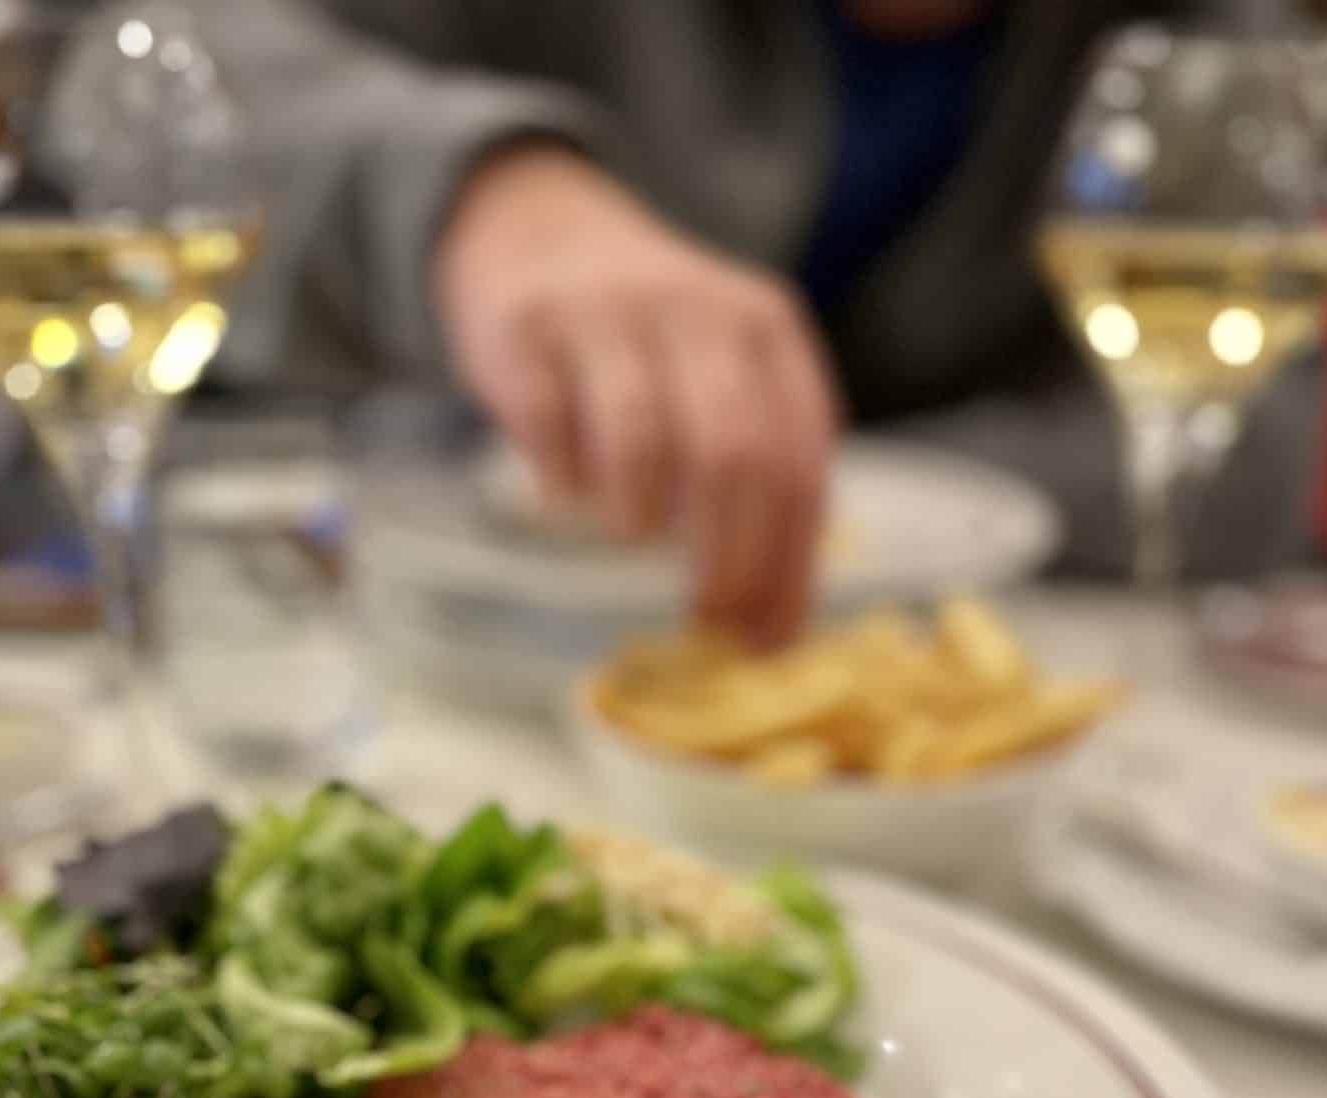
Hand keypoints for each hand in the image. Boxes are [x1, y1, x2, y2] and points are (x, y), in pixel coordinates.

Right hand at [434, 145, 838, 646]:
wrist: (536, 230)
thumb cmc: (645, 343)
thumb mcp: (725, 378)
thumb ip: (760, 480)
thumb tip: (774, 628)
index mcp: (768, 328)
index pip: (799, 460)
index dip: (788, 562)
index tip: (765, 636)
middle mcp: (698, 309)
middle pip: (733, 456)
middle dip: (726, 557)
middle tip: (703, 613)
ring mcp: (609, 313)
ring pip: (643, 443)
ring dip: (640, 519)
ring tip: (632, 537)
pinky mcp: (528, 329)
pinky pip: (550, 428)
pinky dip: (562, 482)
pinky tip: (566, 495)